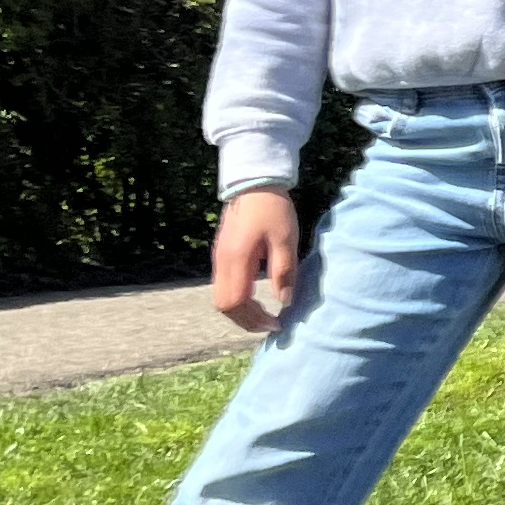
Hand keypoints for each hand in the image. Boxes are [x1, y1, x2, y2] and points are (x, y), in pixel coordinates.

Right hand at [211, 187, 300, 333]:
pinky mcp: (222, 254)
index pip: (235, 303)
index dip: (253, 319)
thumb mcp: (286, 239)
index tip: (275, 322)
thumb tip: (285, 301)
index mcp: (236, 259)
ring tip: (265, 314)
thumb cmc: (273, 208)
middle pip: (223, 305)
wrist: (254, 182)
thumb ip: (284, 271)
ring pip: (221, 297)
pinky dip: (237, 298)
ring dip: (241, 310)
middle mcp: (222, 262)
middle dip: (245, 320)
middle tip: (270, 322)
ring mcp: (219, 258)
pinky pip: (223, 286)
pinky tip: (255, 297)